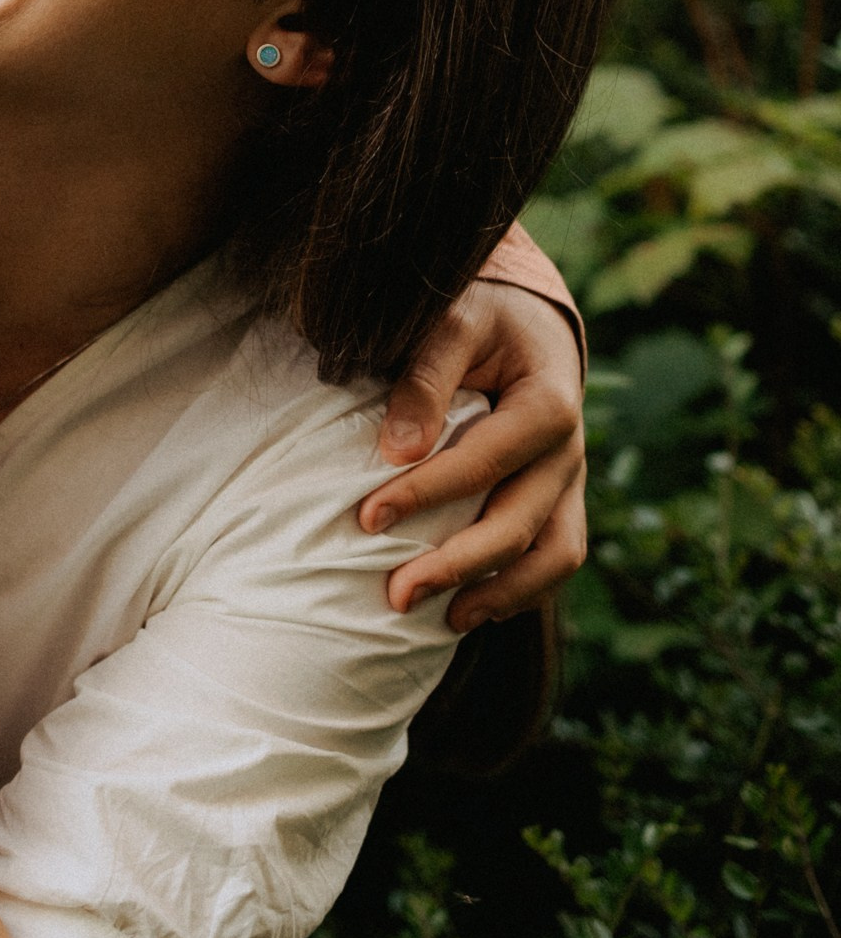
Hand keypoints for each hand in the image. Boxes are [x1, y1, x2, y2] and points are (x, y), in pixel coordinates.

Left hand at [359, 279, 585, 629]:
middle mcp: (570, 450)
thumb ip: (427, 378)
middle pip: (521, 524)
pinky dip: (523, 590)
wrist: (529, 321)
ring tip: (442, 620)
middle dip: (457, 564)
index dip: (425, 494)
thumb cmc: (483, 317)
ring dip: (499, 594)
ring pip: (554, 555)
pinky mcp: (561, 499)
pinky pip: (557, 556)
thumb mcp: (454, 321)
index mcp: (548, 402)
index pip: (485, 463)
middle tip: (395, 593)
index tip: (366, 517)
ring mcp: (570, 480)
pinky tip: (472, 609)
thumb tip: (398, 449)